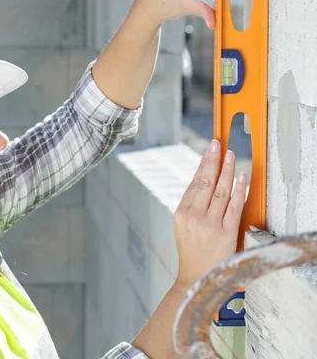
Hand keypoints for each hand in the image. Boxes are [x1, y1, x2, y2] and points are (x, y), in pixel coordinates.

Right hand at [174, 140, 246, 287]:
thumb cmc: (191, 250)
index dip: (203, 164)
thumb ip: (193, 205)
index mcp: (181, 213)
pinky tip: (241, 177)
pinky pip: (234, 206)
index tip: (209, 150)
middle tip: (219, 145)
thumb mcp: (183, 226)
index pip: (195, 183)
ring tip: (231, 155)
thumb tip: (206, 180)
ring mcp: (210, 225)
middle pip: (206, 182)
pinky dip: (238, 190)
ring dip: (227, 171)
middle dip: (213, 161)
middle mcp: (194, 217)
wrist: (197, 277)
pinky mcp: (226, 233)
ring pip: (221, 191)